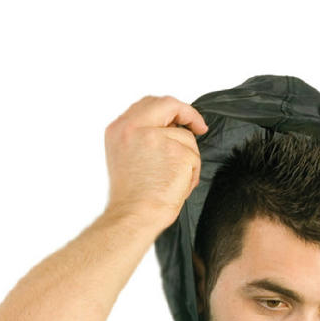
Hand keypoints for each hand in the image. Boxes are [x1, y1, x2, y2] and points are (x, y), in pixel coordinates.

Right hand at [103, 95, 208, 227]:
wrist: (134, 216)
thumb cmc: (132, 197)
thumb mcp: (126, 157)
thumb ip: (142, 137)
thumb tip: (170, 129)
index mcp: (119, 129)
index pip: (148, 104)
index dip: (170, 109)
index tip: (184, 119)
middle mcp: (134, 127)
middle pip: (168, 104)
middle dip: (188, 114)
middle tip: (200, 127)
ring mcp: (155, 138)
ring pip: (185, 137)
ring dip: (188, 159)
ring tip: (174, 180)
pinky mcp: (177, 152)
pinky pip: (194, 157)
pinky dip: (192, 174)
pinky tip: (178, 186)